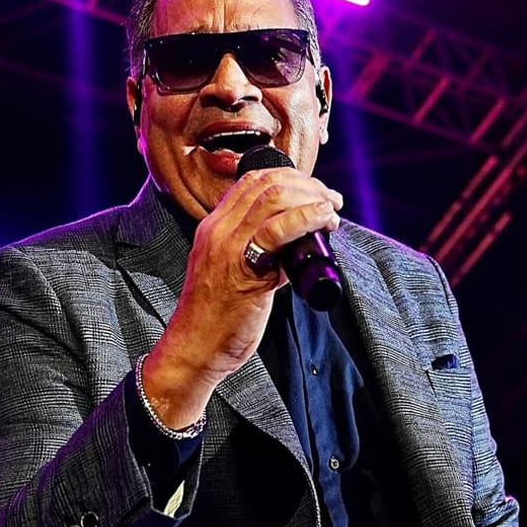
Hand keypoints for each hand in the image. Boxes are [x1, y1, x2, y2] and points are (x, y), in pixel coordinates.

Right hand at [141, 167, 341, 427]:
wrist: (195, 349)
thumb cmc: (217, 317)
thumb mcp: (232, 271)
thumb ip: (257, 251)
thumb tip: (294, 243)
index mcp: (213, 226)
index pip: (252, 180)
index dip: (290, 177)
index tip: (315, 190)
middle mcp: (217, 230)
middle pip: (267, 184)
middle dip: (308, 185)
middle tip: (331, 200)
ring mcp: (228, 248)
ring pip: (274, 199)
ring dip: (312, 199)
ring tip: (331, 212)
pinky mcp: (243, 271)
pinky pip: (277, 232)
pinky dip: (306, 219)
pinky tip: (323, 222)